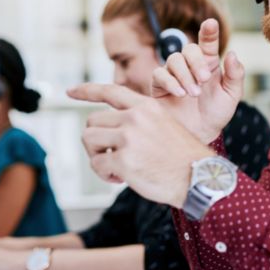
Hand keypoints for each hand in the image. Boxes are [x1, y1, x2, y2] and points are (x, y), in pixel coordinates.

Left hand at [67, 84, 213, 207]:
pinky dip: (104, 174)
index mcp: (146, 106)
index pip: (109, 90)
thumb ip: (138, 120)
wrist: (199, 178)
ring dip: (96, 156)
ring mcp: (128, 138)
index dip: (86, 90)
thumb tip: (107, 129)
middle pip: (92, 121)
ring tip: (114, 167)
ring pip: (89, 140)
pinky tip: (121, 178)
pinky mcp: (124, 161)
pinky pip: (97, 165)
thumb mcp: (164, 124)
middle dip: (95, 140)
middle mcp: (135, 118)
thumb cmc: (182, 157)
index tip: (69, 91)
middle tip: (109, 155)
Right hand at [151, 18, 244, 143]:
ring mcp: (174, 74)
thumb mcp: (232, 96)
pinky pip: (160, 74)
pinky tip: (181, 94)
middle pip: (189, 49)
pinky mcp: (159, 86)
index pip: (208, 42)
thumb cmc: (216, 114)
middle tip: (204, 79)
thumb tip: (232, 54)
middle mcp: (190, 65)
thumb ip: (236, 75)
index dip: (209, 31)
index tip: (211, 23)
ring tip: (194, 94)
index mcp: (209, 63)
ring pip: (174, 59)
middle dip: (196, 62)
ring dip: (185, 75)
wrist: (200, 134)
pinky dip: (171, 82)